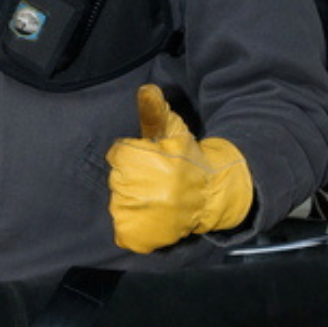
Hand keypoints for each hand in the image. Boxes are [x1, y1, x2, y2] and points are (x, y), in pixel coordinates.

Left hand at [106, 84, 252, 253]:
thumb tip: (146, 89)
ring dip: (132, 199)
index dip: (134, 154)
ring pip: (118, 202)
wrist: (210, 195)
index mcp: (145, 160)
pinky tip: (149, 216)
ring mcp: (139, 215)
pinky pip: (122, 230)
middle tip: (156, 179)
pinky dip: (131, 225)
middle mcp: (140, 189)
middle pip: (117, 178)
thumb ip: (155, 111)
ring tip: (156, 198)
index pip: (118, 154)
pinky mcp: (140, 237)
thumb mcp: (174, 130)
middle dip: (133, 176)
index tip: (152, 159)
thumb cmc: (187, 158)